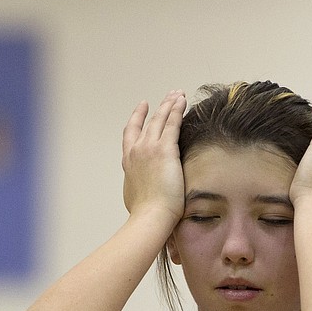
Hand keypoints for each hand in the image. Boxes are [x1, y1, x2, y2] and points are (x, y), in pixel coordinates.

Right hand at [121, 90, 186, 221]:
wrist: (150, 217)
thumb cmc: (145, 214)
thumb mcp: (135, 197)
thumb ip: (138, 186)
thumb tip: (144, 190)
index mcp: (128, 163)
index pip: (131, 134)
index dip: (137, 119)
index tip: (142, 108)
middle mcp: (136, 151)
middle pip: (147, 122)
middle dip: (157, 108)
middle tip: (166, 97)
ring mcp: (149, 148)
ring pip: (160, 119)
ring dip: (169, 104)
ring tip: (177, 94)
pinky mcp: (165, 150)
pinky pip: (172, 123)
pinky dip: (177, 110)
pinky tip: (183, 101)